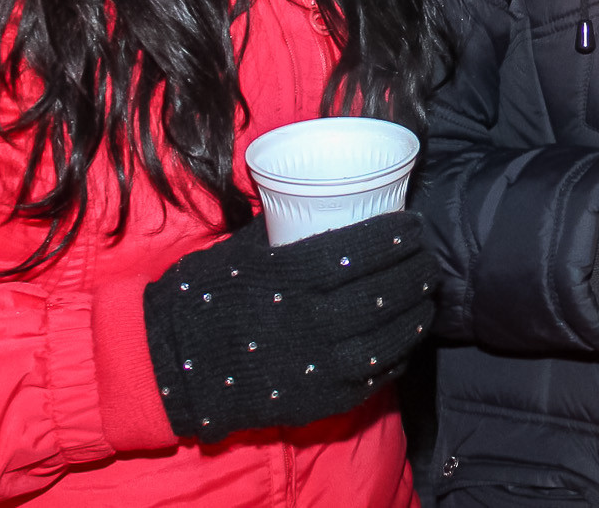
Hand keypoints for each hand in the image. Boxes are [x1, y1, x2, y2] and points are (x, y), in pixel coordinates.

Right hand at [143, 210, 437, 440]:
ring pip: (388, 339)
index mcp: (288, 277)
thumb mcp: (243, 249)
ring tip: (425, 298)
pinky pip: (373, 377)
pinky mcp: (318, 400)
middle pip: (383, 294)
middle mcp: (308, 321)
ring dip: (415, 316)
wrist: (170, 365)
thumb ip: (287, 229)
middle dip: (416, 273)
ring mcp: (316, 365)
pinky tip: (404, 340)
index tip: (415, 225)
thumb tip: (330, 200)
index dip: (397, 237)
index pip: (362, 251)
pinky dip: (396, 356)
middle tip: (429, 260)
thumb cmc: (206, 296)